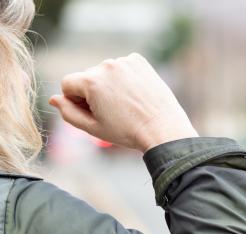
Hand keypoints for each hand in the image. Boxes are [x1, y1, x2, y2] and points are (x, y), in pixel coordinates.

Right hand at [48, 53, 197, 152]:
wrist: (163, 129)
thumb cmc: (128, 132)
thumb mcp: (94, 128)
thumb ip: (69, 113)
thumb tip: (53, 99)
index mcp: (91, 81)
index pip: (67, 84)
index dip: (76, 101)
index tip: (92, 113)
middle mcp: (105, 65)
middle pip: (87, 78)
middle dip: (94, 93)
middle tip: (114, 113)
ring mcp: (124, 61)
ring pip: (105, 73)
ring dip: (110, 85)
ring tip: (127, 105)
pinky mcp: (139, 60)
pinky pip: (123, 67)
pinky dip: (125, 78)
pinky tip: (136, 94)